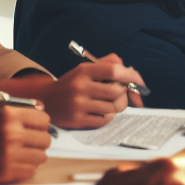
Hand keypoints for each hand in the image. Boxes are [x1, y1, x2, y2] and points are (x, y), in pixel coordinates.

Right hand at [0, 55, 145, 128]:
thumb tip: (129, 69)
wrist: (45, 99)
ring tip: (110, 103)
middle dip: (124, 94)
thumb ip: (108, 64)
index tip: (139, 81)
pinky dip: (108, 117)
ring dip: (117, 106)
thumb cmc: (71, 83)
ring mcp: (78, 104)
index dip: (131, 76)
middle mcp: (81, 86)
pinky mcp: (77, 120)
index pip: (114, 71)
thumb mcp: (85, 68)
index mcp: (84, 71)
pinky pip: (104, 120)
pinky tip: (101, 111)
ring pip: (113, 107)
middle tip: (121, 93)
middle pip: (117, 92)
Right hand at [0, 106, 50, 183]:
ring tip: (20, 155)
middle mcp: (10, 132)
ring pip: (42, 156)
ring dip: (34, 157)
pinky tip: (13, 165)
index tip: (34, 130)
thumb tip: (44, 110)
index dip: (40, 126)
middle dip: (38, 143)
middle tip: (27, 145)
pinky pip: (32, 170)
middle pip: (46, 139)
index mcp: (8, 115)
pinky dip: (26, 169)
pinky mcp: (6, 172)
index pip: (44, 120)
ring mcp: (9, 153)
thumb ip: (22, 112)